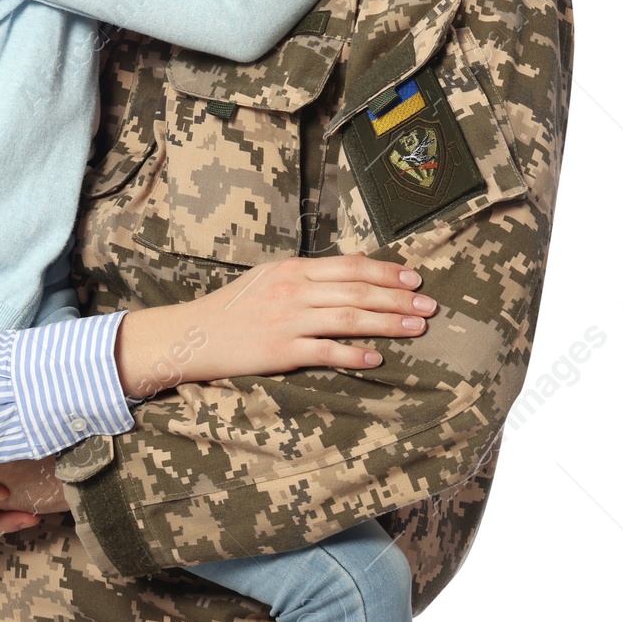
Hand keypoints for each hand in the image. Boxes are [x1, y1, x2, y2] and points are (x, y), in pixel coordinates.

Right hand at [114, 255, 435, 399]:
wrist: (193, 334)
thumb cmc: (234, 307)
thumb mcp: (270, 278)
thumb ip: (310, 273)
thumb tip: (356, 263)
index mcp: (292, 269)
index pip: (349, 267)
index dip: (386, 272)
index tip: (415, 278)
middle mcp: (292, 291)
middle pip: (356, 292)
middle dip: (397, 298)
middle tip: (429, 305)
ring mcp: (287, 321)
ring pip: (348, 318)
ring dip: (387, 323)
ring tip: (416, 328)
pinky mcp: (280, 351)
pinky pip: (324, 351)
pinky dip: (353, 353)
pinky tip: (376, 358)